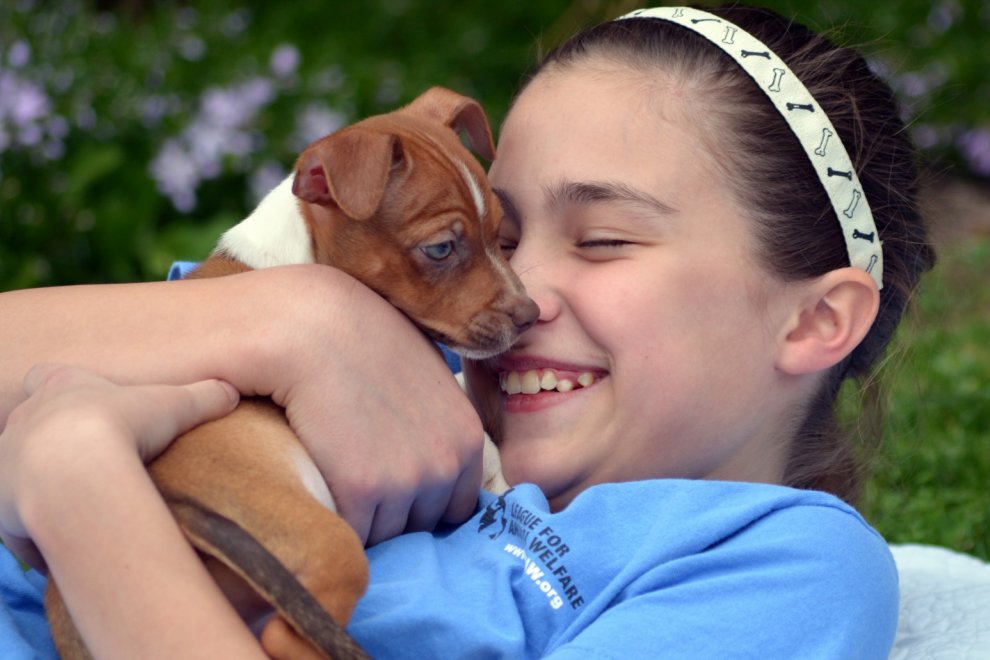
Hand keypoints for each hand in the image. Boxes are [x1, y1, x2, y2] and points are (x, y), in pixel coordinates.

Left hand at [0, 364, 238, 569]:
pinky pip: (16, 525)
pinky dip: (37, 535)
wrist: (71, 470)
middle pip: (26, 423)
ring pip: (17, 473)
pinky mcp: (2, 507)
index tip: (84, 406)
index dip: (60, 388)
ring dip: (42, 488)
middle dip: (50, 442)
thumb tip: (232, 393)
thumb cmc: (120, 425)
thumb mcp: (175, 405)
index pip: (46, 376)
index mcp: (61, 386)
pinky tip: (66, 546)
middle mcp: (25, 419)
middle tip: (87, 462)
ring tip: (80, 508)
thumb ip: (205, 397)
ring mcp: (8, 462)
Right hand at [252, 267, 485, 545]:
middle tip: (355, 473)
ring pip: (383, 534)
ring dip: (360, 519)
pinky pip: (350, 532)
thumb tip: (432, 448)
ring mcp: (407, 479)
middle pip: (419, 525)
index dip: (421, 502)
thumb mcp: (426, 375)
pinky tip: (317, 482)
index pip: (455, 508)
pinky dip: (332, 518)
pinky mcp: (362, 488)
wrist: (312, 328)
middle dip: (392, 513)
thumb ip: (439, 419)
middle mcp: (446, 464)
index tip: (390, 484)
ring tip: (334, 473)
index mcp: (467, 439)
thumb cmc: (361, 343)